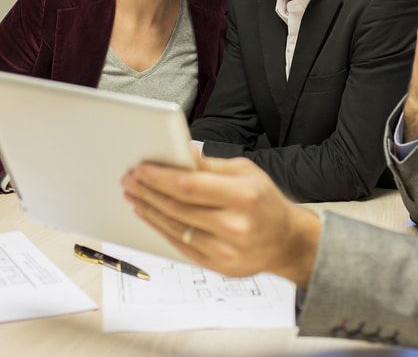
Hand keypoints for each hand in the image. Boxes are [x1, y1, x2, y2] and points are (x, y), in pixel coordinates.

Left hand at [121, 154, 320, 286]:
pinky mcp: (218, 266)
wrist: (288, 242)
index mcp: (243, 196)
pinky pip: (180, 246)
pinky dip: (161, 228)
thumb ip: (210, 165)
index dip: (160, 177)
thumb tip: (181, 152)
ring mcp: (226, 250)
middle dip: (148, 191)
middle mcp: (235, 225)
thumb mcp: (246, 172)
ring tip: (134, 195)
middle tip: (129, 179)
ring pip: (175, 228)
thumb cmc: (266, 202)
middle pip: (177, 207)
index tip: (141, 169)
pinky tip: (150, 214)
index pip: (189, 186)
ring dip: (149, 210)